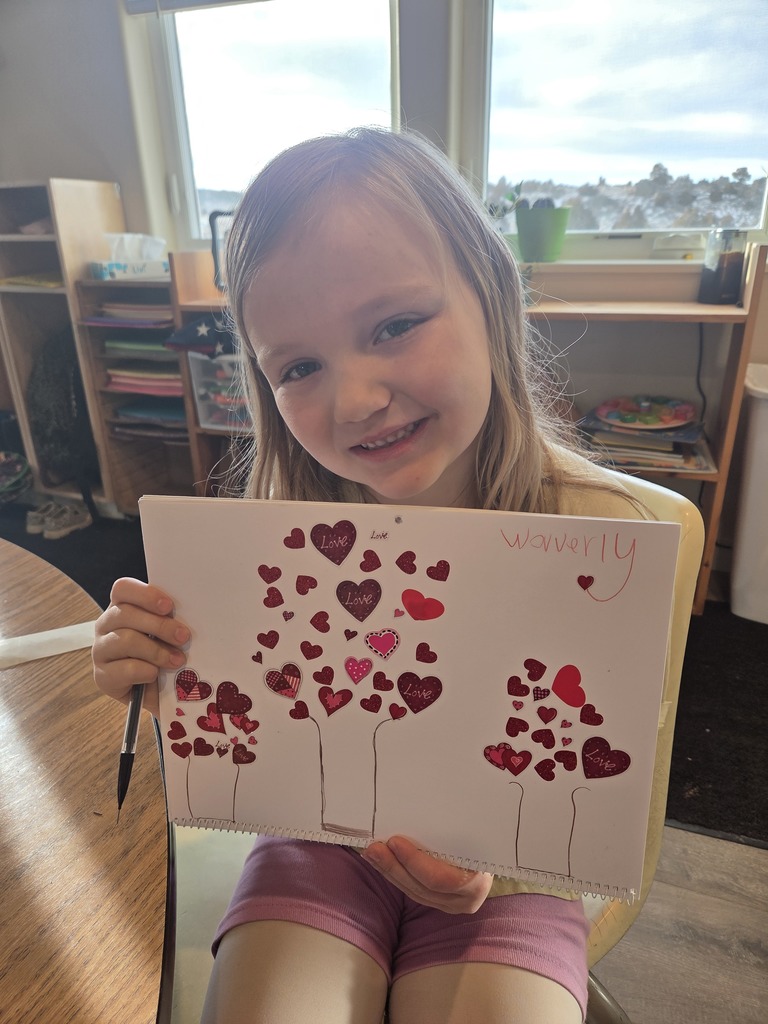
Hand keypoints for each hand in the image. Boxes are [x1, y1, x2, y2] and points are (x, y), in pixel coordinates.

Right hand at [92, 577, 189, 717]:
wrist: (156, 693)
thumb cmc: (163, 654)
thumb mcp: (168, 633)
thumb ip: (170, 619)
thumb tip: (191, 613)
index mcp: (121, 607)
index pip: (122, 589)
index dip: (145, 595)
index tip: (169, 606)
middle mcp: (106, 625)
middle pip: (125, 614)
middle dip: (159, 625)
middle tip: (183, 636)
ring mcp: (101, 651)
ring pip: (125, 640)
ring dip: (156, 651)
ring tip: (177, 660)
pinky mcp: (102, 676)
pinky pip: (125, 669)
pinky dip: (146, 671)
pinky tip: (156, 674)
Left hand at [360, 835, 492, 913]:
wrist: (496, 849)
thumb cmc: (485, 832)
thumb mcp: (475, 827)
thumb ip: (455, 823)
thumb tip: (428, 794)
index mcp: (478, 881)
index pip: (441, 878)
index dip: (414, 862)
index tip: (394, 841)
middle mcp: (466, 899)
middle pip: (422, 887)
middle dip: (394, 867)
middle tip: (373, 847)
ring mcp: (452, 904)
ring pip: (414, 892)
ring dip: (389, 871)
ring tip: (371, 853)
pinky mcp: (439, 902)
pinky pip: (413, 891)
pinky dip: (396, 875)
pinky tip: (381, 861)